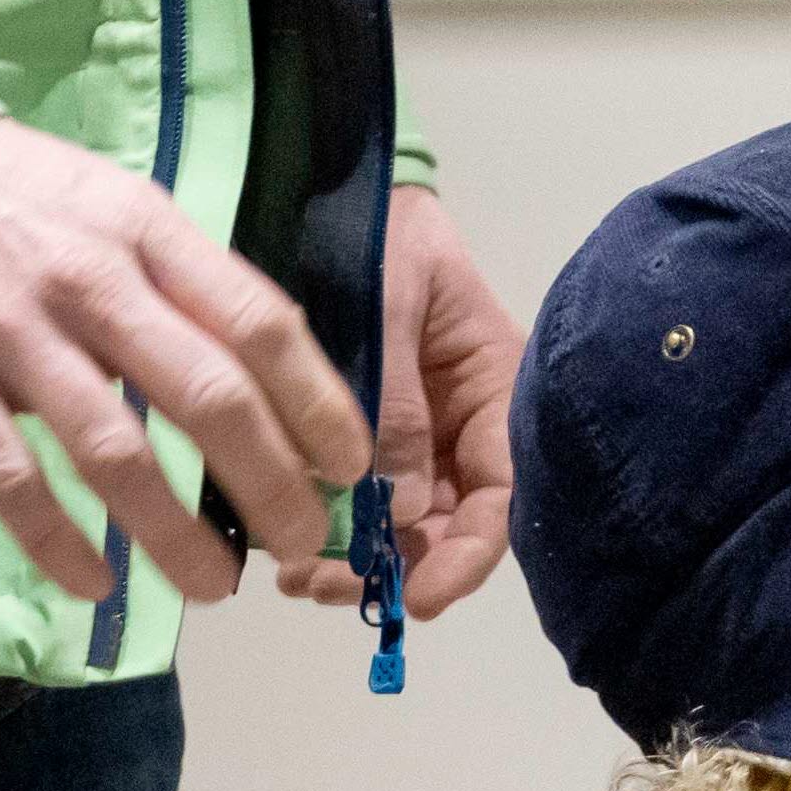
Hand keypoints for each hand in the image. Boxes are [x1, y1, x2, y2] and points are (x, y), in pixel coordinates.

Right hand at [0, 118, 367, 610]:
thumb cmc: (12, 193)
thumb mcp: (114, 203)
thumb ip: (180, 280)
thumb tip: (258, 376)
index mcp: (147, 231)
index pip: (259, 324)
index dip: (317, 404)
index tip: (348, 467)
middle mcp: (92, 281)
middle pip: (207, 398)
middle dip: (271, 485)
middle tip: (301, 542)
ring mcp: (14, 332)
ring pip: (114, 454)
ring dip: (175, 535)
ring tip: (216, 586)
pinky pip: (11, 476)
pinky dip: (56, 541)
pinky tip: (95, 585)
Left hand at [278, 182, 519, 621]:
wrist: (325, 195)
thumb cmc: (381, 235)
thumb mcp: (393, 306)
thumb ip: (396, 403)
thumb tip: (398, 509)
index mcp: (499, 390)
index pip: (504, 493)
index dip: (469, 554)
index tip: (421, 595)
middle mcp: (461, 429)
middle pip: (448, 527)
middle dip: (397, 569)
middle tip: (329, 585)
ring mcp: (412, 441)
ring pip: (398, 528)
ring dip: (356, 562)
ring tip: (301, 577)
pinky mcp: (359, 444)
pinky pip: (352, 504)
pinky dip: (326, 533)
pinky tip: (286, 549)